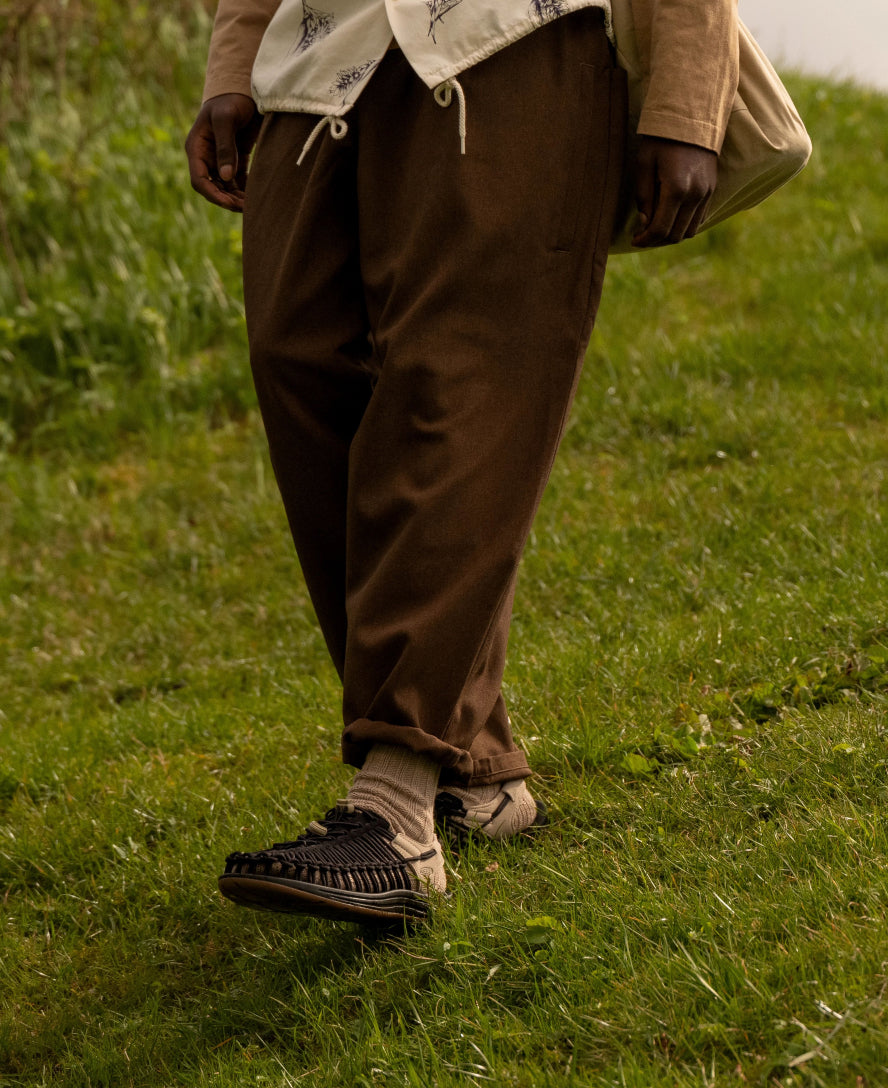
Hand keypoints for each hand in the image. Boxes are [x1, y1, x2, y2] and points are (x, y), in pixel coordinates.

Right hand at [185, 93, 262, 212]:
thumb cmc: (231, 99)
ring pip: (226, 187)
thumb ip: (225, 148)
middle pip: (213, 187)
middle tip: (246, 208)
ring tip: (253, 205)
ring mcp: (220, 158)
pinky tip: (255, 197)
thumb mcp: (226, 120)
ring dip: (237, 198)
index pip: (199, 180)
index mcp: (197, 147)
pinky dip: (245, 190)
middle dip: (227, 200)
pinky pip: (238, 180)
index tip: (229, 204)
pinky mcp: (236, 158)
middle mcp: (206, 156)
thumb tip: (225, 177)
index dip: (213, 195)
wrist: (246, 88)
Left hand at [631, 136, 717, 247]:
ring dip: (671, 235)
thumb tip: (644, 223)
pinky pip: (699, 220)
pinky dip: (684, 225)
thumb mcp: (644, 164)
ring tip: (656, 228)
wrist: (692, 116)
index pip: (660, 229)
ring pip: (689, 231)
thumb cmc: (661, 139)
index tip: (634, 239)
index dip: (645, 240)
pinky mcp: (712, 190)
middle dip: (656, 240)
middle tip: (642, 235)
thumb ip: (643, 197)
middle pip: (675, 235)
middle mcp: (695, 194)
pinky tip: (671, 218)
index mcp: (676, 188)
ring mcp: (707, 193)